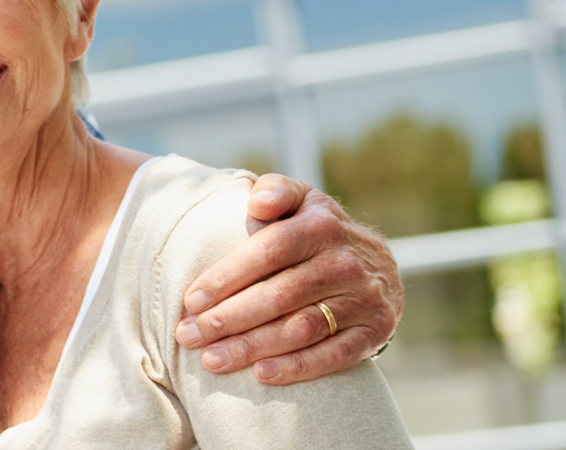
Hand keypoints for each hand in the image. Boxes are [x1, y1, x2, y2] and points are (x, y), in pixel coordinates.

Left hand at [173, 173, 401, 384]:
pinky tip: (262, 374)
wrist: (377, 263)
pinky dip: (299, 367)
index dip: (225, 278)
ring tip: (212, 360)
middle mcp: (345, 262)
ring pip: (301, 328)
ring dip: (253, 347)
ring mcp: (363, 299)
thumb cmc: (315, 230)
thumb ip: (276, 191)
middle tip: (188, 336)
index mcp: (320, 226)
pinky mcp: (376, 331)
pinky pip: (336, 355)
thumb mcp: (300, 199)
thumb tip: (257, 202)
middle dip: (228, 319)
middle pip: (278, 296)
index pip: (266, 252)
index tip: (190, 301)